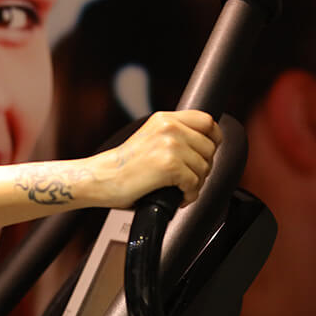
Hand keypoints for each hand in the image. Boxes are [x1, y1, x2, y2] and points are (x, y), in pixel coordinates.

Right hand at [87, 110, 221, 207]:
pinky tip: (176, 196)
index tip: (207, 151)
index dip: (213, 138)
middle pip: (210, 148)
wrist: (102, 178)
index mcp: (164, 119)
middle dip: (202, 166)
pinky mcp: (170, 166)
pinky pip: (195, 184)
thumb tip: (203, 146)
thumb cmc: (123, 166)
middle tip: (187, 177)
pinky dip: (188, 195)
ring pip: (205, 168)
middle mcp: (169, 128)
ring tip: (179, 188)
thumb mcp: (150, 138)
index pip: (207, 121)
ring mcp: (170, 146)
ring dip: (195, 183)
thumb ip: (173, 135)